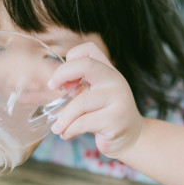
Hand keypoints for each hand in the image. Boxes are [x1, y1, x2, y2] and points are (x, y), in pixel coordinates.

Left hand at [49, 42, 143, 159]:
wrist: (131, 135)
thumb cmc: (105, 113)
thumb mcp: (93, 94)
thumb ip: (78, 85)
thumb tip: (57, 83)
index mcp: (108, 71)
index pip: (89, 49)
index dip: (70, 59)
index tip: (60, 79)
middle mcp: (115, 80)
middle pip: (86, 65)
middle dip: (62, 74)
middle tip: (51, 87)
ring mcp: (118, 99)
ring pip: (80, 102)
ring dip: (63, 118)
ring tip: (57, 128)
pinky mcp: (116, 119)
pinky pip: (83, 123)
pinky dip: (69, 130)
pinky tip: (66, 134)